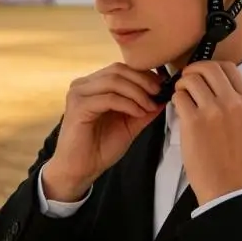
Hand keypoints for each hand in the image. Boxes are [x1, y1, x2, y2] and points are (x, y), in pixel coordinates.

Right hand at [43, 63, 165, 200]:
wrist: (79, 171)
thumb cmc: (99, 148)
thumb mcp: (128, 125)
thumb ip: (143, 109)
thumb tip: (163, 96)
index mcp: (93, 85)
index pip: (120, 69)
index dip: (143, 74)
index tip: (161, 84)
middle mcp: (83, 85)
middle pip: (118, 70)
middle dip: (142, 80)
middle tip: (158, 92)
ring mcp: (78, 94)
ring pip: (114, 81)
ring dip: (137, 92)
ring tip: (149, 105)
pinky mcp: (78, 107)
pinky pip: (109, 98)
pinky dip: (128, 104)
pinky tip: (138, 113)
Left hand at [173, 61, 241, 206]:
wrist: (226, 185)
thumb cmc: (233, 154)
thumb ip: (234, 98)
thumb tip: (210, 77)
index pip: (228, 67)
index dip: (211, 66)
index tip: (203, 74)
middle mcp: (233, 102)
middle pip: (208, 68)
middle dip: (193, 70)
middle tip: (187, 80)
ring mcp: (213, 111)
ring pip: (191, 80)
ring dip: (182, 85)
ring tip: (183, 96)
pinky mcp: (194, 121)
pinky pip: (179, 96)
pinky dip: (176, 99)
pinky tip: (179, 109)